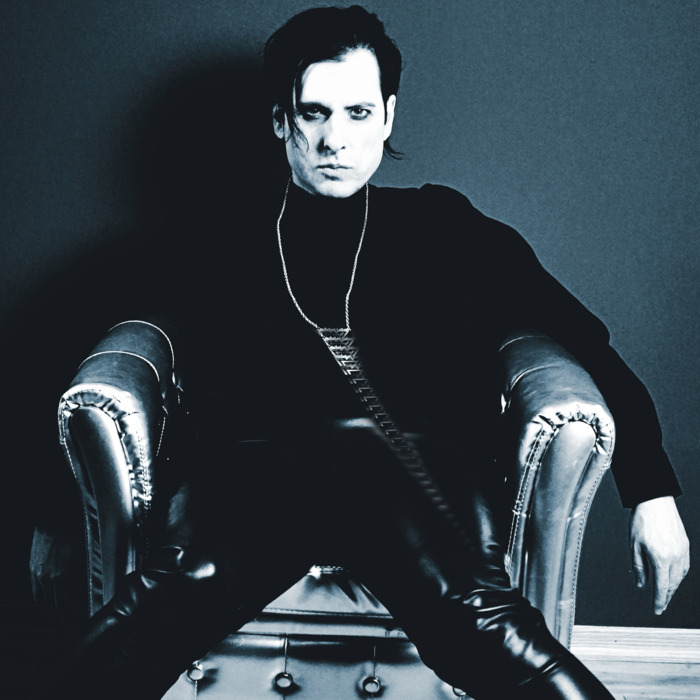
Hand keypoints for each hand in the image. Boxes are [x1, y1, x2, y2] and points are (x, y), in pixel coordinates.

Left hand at [629, 496, 689, 614]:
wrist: (655, 501)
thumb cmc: (642, 520)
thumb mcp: (633, 545)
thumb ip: (638, 567)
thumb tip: (641, 585)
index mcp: (661, 558)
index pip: (662, 587)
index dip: (659, 601)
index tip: (657, 611)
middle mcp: (675, 557)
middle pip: (673, 585)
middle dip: (666, 597)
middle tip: (660, 605)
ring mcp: (683, 551)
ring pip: (680, 577)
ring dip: (673, 587)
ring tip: (665, 593)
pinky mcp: (686, 545)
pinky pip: (685, 566)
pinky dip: (679, 575)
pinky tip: (673, 577)